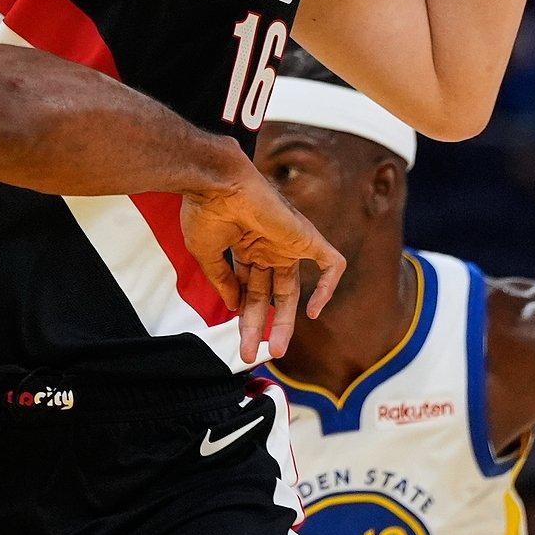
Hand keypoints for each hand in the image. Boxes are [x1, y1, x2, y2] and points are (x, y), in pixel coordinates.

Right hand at [182, 159, 346, 364]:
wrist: (216, 182)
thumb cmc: (205, 212)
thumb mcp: (207, 255)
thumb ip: (222, 281)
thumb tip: (233, 306)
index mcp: (245, 245)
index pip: (249, 286)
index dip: (244, 311)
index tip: (234, 331)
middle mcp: (267, 245)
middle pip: (269, 293)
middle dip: (261, 323)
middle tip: (250, 352)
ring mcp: (286, 242)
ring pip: (292, 289)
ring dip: (285, 321)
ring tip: (275, 349)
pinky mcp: (304, 236)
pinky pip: (330, 263)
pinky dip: (328, 286)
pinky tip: (313, 313)